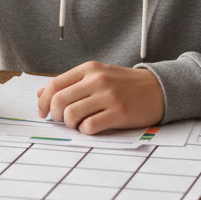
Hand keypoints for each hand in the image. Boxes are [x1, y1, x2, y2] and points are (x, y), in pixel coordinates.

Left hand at [36, 62, 164, 134]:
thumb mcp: (97, 75)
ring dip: (70, 124)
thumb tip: (41, 93)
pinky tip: (92, 127)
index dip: (43, 102)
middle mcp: (97, 80)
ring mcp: (108, 96)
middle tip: (62, 120)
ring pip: (72, 114)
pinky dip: (86, 130)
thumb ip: (70, 83)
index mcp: (89, 69)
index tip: (43, 112)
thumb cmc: (124, 84)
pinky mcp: (119, 112)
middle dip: (55, 115)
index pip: (54, 84)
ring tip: (78, 124)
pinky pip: (90, 126)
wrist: (158, 88)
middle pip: (59, 101)